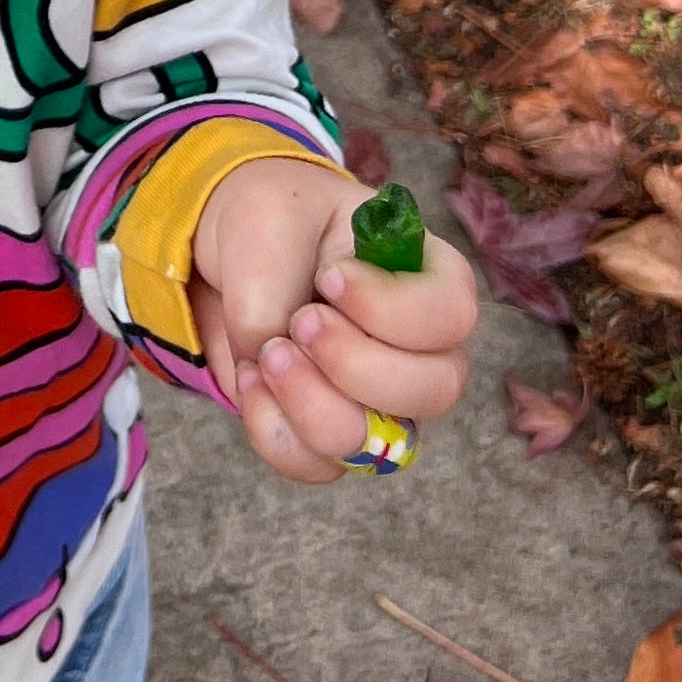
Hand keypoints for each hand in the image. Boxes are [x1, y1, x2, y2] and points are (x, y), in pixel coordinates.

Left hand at [188, 156, 478, 487]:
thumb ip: (271, 283)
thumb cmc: (273, 222)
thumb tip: (270, 354)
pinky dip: (275, 432)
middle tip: (299, 323)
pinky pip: (318, 464)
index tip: (330, 277)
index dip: (389, 310)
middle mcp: (423, 350)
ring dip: (310, 404)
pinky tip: (250, 382)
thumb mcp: (267, 217)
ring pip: (374, 444)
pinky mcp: (333, 434)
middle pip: (433, 391)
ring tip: (265, 356)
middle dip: (354, 365)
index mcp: (432, 279)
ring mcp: (383, 402)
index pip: (450, 317)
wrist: (231, 256)